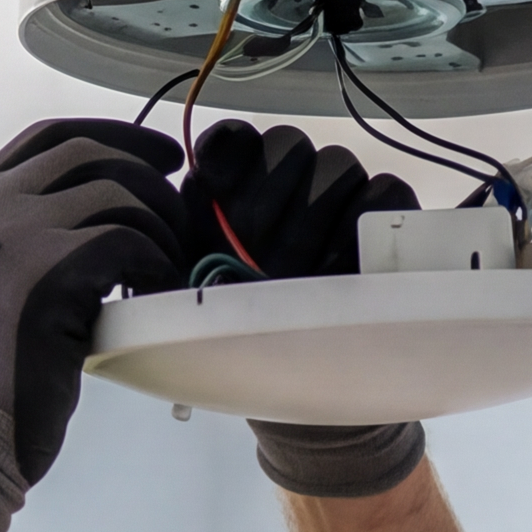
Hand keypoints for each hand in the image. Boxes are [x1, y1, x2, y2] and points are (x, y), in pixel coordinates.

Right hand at [0, 119, 184, 531]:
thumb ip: (17, 247)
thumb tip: (96, 215)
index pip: (45, 138)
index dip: (111, 136)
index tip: (157, 156)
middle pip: (85, 150)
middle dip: (147, 170)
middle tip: (183, 207)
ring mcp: (6, 237)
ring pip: (114, 190)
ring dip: (157, 222)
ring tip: (169, 261)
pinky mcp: (42, 274)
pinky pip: (125, 239)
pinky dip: (154, 259)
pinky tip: (157, 289)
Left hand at [184, 119, 433, 499]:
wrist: (293, 390)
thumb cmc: (230, 344)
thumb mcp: (177, 304)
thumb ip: (161, 256)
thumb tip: (147, 221)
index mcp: (229, 197)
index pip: (232, 141)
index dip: (228, 159)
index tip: (218, 197)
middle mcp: (284, 188)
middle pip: (287, 145)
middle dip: (270, 200)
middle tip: (260, 258)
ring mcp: (337, 202)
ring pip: (335, 166)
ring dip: (313, 220)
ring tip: (300, 277)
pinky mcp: (382, 223)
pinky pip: (383, 192)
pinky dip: (361, 223)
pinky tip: (341, 270)